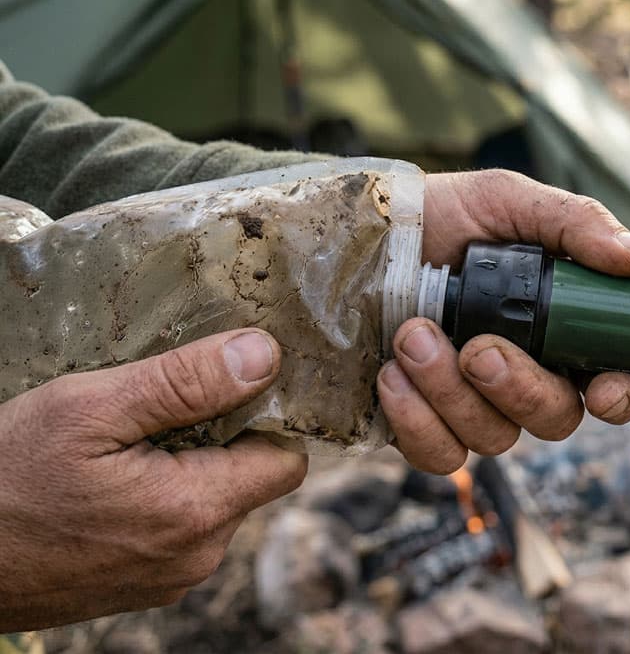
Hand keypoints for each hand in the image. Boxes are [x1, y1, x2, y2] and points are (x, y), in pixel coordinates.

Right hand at [0, 329, 306, 630]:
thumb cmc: (2, 482)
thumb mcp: (90, 409)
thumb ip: (185, 383)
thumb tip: (264, 356)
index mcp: (196, 512)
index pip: (287, 460)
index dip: (265, 417)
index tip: (224, 388)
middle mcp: (197, 557)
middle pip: (250, 480)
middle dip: (218, 439)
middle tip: (153, 413)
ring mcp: (169, 579)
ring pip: (213, 504)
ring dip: (185, 468)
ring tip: (122, 449)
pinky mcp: (142, 588)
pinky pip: (178, 531)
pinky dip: (158, 500)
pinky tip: (109, 482)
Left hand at [378, 170, 629, 472]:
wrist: (354, 235)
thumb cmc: (440, 215)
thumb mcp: (508, 201)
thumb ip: (577, 224)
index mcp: (560, 329)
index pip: (614, 382)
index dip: (620, 395)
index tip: (604, 390)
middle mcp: (525, 375)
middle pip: (555, 419)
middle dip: (519, 388)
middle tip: (478, 348)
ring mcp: (474, 406)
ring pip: (495, 438)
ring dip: (452, 392)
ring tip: (412, 335)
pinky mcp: (423, 427)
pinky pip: (441, 456)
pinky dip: (417, 422)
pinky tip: (390, 375)